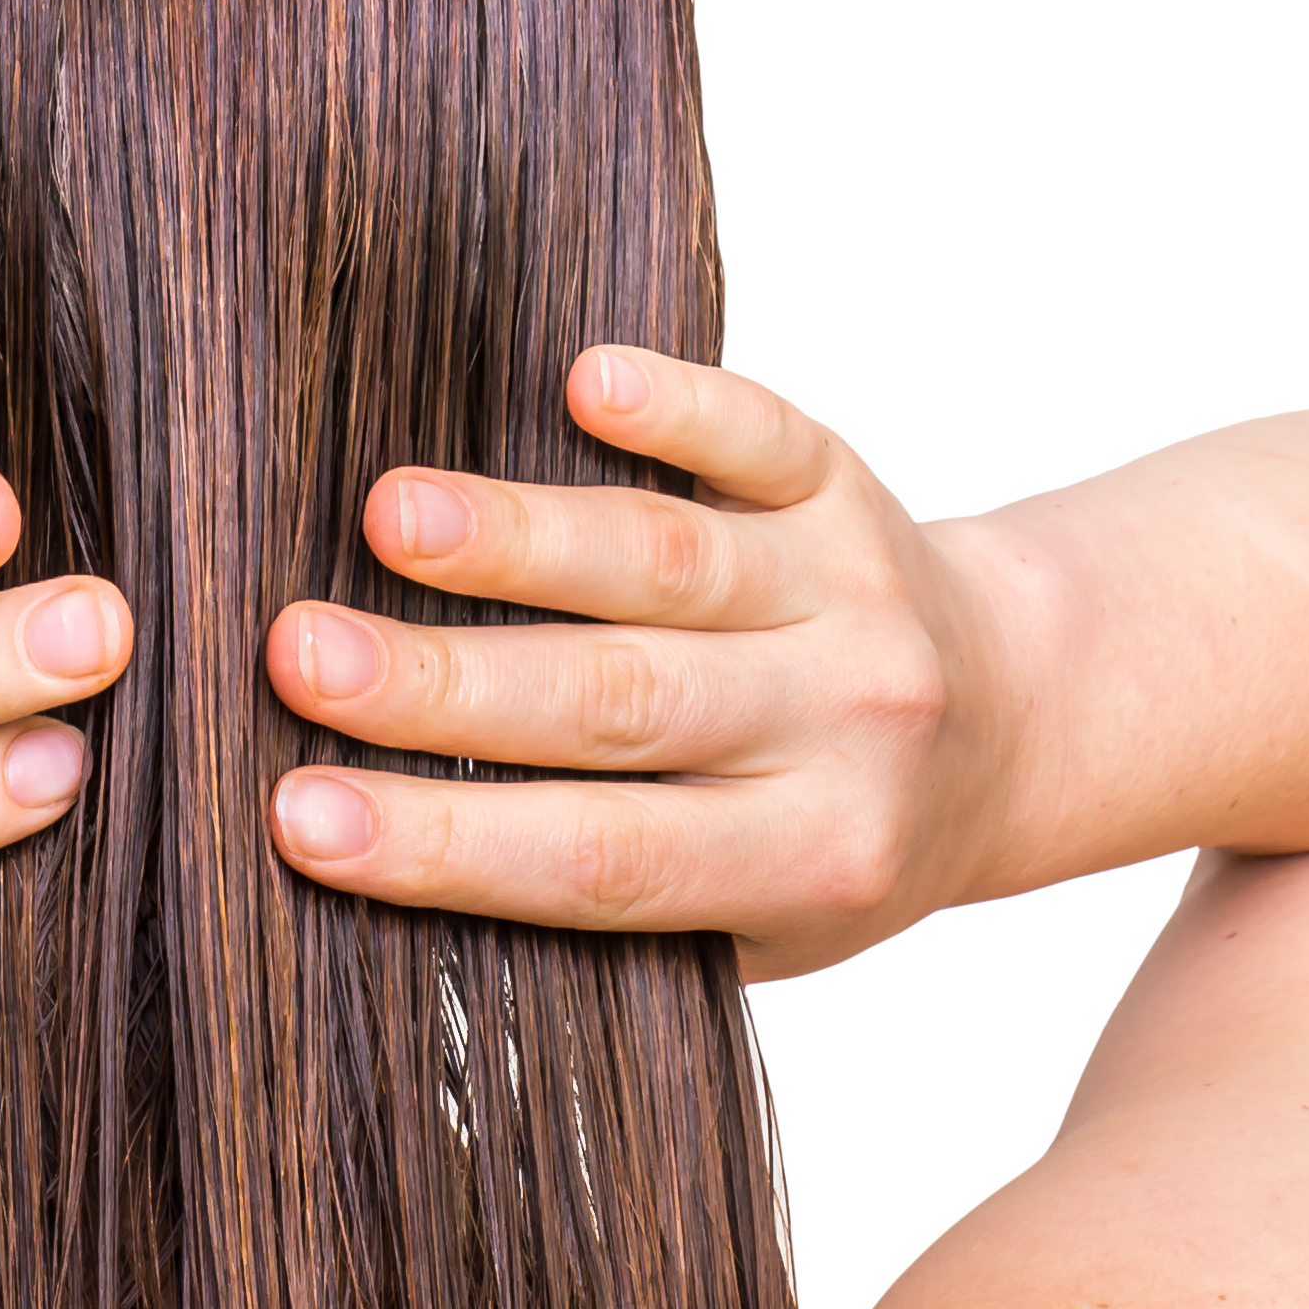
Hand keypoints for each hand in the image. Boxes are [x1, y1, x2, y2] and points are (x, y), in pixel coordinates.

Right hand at [257, 350, 1014, 978]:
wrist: (1012, 726)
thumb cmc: (826, 842)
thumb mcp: (747, 929)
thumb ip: (604, 907)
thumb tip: (367, 861)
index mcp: (804, 861)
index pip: (602, 861)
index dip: (446, 842)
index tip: (297, 818)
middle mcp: (841, 726)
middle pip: (620, 704)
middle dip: (446, 687)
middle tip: (298, 658)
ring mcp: (848, 594)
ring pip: (671, 565)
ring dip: (523, 538)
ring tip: (386, 516)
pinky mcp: (845, 483)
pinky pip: (762, 436)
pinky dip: (679, 406)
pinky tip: (582, 378)